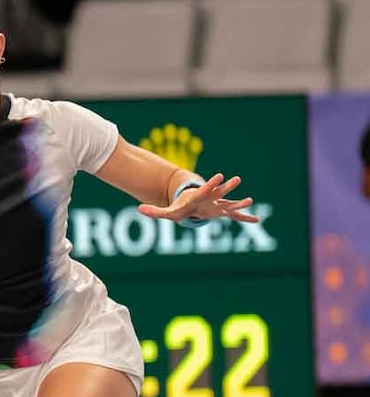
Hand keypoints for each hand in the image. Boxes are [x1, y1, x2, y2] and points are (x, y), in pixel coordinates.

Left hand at [138, 173, 259, 223]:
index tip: (220, 175)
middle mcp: (210, 199)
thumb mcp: (166, 212)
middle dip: (228, 186)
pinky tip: (256, 220)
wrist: (191, 203)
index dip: (212, 183)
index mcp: (199, 197)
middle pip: (220, 192)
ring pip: (229, 203)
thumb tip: (139, 210)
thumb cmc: (180, 207)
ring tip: (250, 200)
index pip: (205, 189)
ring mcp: (217, 206)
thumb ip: (154, 211)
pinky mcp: (222, 212)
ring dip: (239, 203)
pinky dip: (245, 218)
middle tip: (237, 179)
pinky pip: (235, 216)